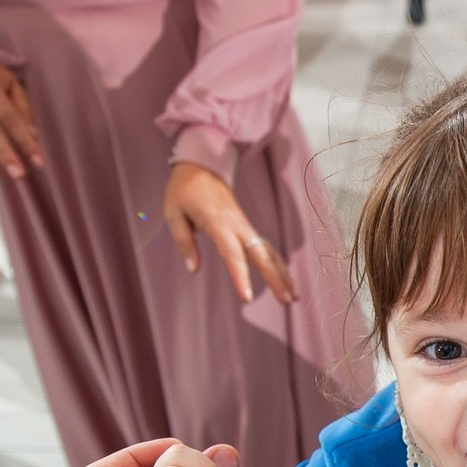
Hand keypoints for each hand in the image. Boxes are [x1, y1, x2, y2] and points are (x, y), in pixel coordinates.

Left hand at [162, 163, 295, 304]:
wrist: (202, 165)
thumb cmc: (184, 190)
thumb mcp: (173, 214)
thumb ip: (184, 243)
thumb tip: (194, 270)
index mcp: (217, 223)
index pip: (232, 254)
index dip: (240, 276)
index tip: (247, 298)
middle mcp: (237, 225)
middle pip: (261, 255)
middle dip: (275, 279)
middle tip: (287, 301)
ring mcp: (245, 226)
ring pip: (269, 252)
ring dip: (282, 274)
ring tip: (292, 297)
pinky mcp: (247, 227)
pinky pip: (266, 248)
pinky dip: (277, 264)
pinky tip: (284, 280)